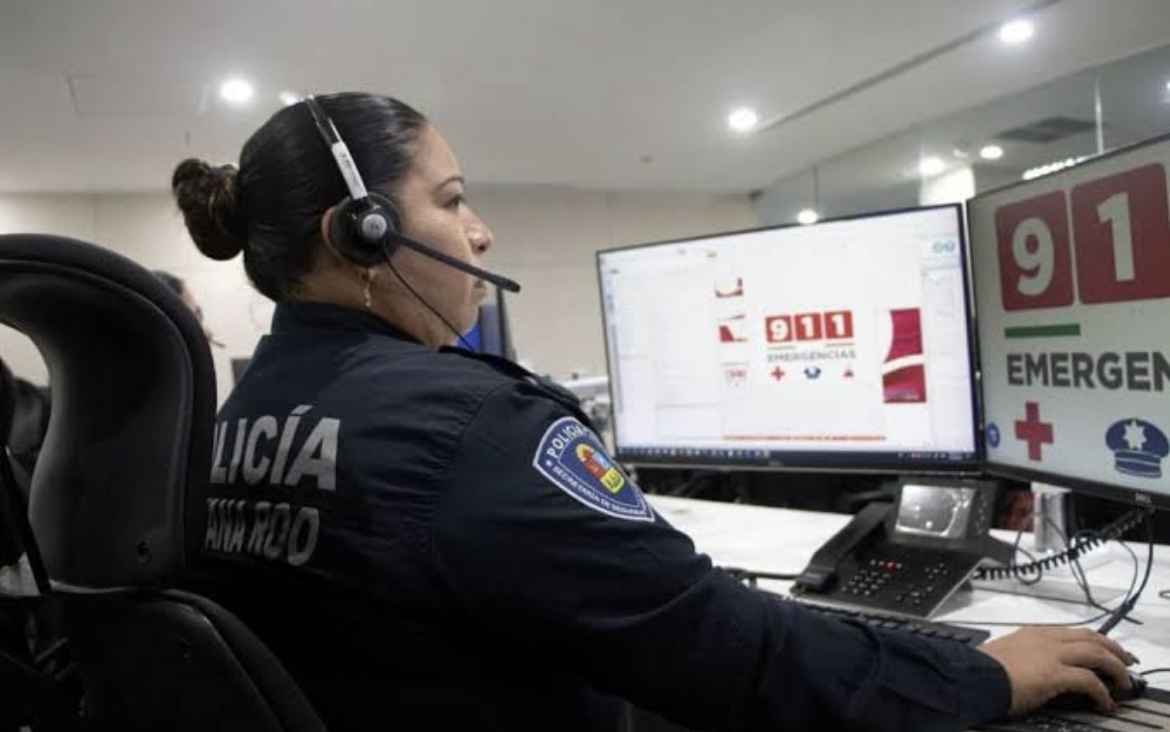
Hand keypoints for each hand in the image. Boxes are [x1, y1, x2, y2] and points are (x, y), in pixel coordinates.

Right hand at [978, 627, 1135, 714]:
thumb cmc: (980, 668)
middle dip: (1113, 648)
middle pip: (1091, 637)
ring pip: (1097, 653)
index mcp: (1032, 633)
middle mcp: (1044, 639)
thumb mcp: (1003, 654)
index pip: (1071, 632)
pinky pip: (1089, 680)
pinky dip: (1101, 691)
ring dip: (1115, 667)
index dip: (1093, 640)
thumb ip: (1022, 655)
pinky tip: (1104, 701)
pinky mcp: (1054, 673)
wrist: (971, 676)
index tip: (1102, 648)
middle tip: (1125, 660)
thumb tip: (1029, 669)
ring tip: (1123, 680)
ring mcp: (1051, 654)